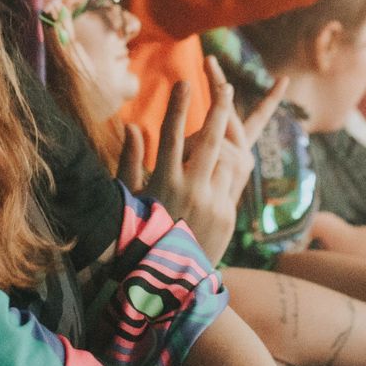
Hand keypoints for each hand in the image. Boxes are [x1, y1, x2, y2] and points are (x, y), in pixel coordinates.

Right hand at [119, 59, 286, 260]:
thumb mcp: (129, 199)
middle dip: (218, 110)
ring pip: (230, 158)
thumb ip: (130, 160)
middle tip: (223, 85)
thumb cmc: (140, 236)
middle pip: (210, 141)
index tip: (183, 82)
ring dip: (229, 138)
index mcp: (163, 185)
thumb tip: (132, 125)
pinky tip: (231, 150)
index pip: (172, 136)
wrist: (167, 282)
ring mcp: (214, 203)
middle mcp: (192, 191)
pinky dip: (233, 163)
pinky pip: (236, 180)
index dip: (178, 107)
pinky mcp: (228, 215)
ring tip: (227, 117)